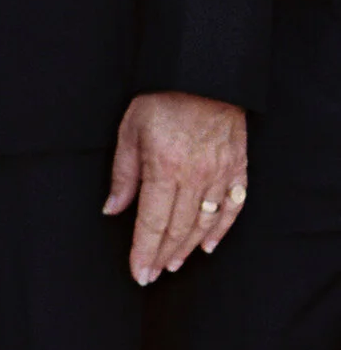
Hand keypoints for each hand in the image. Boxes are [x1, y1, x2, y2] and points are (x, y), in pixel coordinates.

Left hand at [104, 90, 247, 282]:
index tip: (138, 272)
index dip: (144, 251)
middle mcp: (195, 176)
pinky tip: (208, 245)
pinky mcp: (237, 168)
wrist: (205, 75)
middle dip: (162, 255)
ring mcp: (220, 174)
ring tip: (172, 264)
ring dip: (187, 247)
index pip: (152, 222)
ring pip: (204, 222)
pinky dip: (221, 229)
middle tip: (152, 274)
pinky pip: (232, 207)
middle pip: (177, 228)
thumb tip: (112, 209)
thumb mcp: (130, 131)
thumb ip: (124, 174)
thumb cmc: (161, 100)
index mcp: (164, 168)